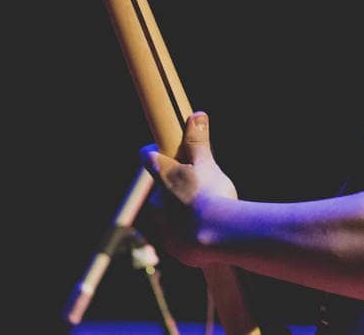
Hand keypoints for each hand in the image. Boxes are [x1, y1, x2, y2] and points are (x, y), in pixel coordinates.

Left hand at [140, 111, 237, 265]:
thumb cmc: (210, 194)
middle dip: (173, 186)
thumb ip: (198, 141)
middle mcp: (157, 202)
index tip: (163, 150)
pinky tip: (206, 232)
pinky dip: (188, 233)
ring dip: (181, 211)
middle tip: (196, 184)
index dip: (154, 152)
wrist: (216, 236)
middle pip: (159, 190)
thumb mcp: (207, 163)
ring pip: (168, 215)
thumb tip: (196, 114)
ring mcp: (164, 227)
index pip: (148, 158)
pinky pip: (178, 237)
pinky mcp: (174, 248)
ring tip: (206, 212)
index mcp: (163, 178)